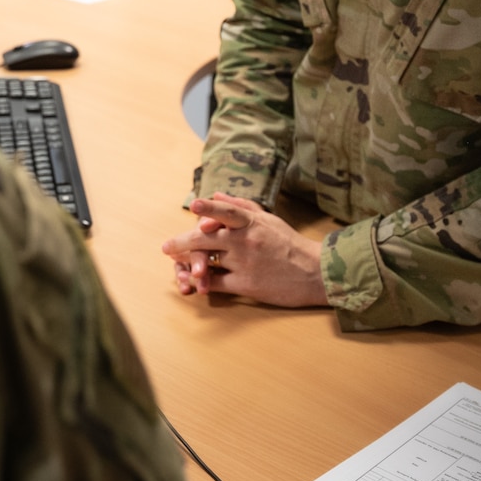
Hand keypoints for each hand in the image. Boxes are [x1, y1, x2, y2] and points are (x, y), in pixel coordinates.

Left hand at [161, 195, 327, 307]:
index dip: (210, 207)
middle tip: (167, 247)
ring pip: (207, 260)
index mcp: (252, 223)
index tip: (194, 204)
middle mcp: (246, 241)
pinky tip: (194, 282)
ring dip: (188, 263)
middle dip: (182, 242)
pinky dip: (202, 282)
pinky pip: (216, 283)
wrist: (314, 273)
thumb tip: (216, 194)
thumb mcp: (269, 219)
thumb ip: (241, 206)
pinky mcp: (246, 285)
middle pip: (207, 238)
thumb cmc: (289, 244)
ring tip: (176, 266)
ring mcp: (245, 263)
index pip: (228, 211)